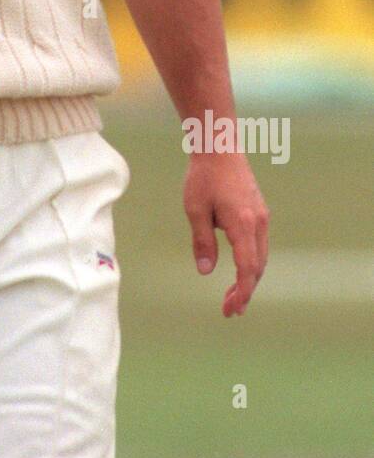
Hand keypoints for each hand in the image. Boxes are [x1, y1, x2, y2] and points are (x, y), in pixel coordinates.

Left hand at [183, 150, 269, 316]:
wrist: (219, 146)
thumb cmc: (203, 176)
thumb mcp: (195, 210)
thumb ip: (202, 241)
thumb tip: (206, 272)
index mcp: (243, 224)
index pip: (247, 268)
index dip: (241, 292)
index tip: (230, 309)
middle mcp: (258, 223)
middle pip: (257, 267)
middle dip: (245, 291)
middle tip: (229, 311)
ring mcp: (262, 217)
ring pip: (260, 256)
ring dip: (249, 278)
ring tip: (234, 297)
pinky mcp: (259, 212)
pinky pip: (259, 245)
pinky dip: (251, 262)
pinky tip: (239, 270)